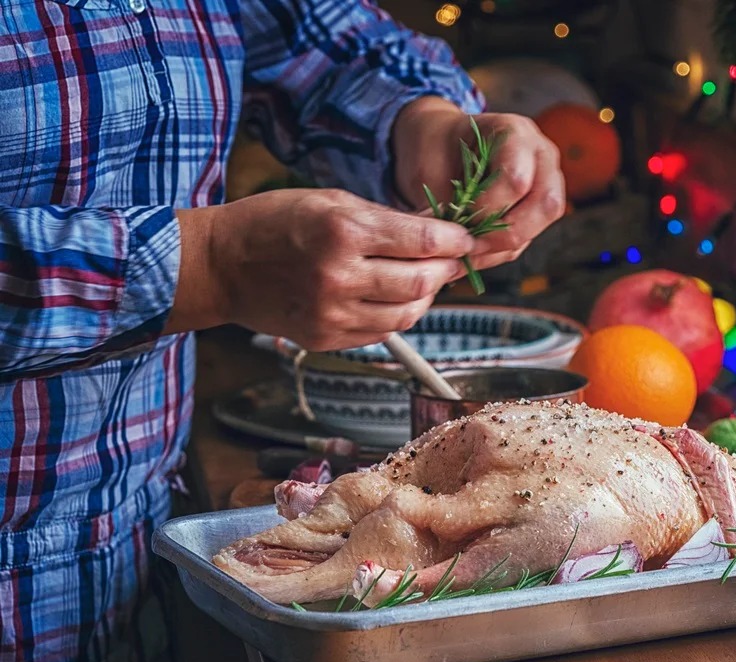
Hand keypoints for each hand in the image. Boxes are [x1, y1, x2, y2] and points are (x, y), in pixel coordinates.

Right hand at [167, 189, 476, 349]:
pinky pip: (382, 331)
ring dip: (425, 296)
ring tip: (425, 279)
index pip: (422, 242)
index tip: (466, 239)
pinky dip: (398, 315)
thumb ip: (385, 218)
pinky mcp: (326, 338)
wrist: (221, 265)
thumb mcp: (330, 201)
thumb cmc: (274, 223)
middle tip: (452, 260)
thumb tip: (436, 230)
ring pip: (408, 313)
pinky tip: (394, 298)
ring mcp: (333, 312)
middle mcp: (340, 276)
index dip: (454, 241)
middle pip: (421, 282)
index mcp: (342, 232)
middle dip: (445, 270)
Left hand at [391, 98, 565, 268]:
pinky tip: (473, 247)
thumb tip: (455, 243)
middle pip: (546, 205)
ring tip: (467, 246)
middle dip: (505, 232)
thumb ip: (448, 202)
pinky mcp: (537, 211)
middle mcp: (541, 156)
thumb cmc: (434, 151)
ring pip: (540, 227)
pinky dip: (498, 251)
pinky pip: (527, 240)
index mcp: (516, 133)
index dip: (488, 207)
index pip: (517, 180)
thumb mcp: (430, 168)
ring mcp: (547, 183)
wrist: (438, 147)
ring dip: (501, 245)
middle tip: (470, 240)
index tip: (459, 215)